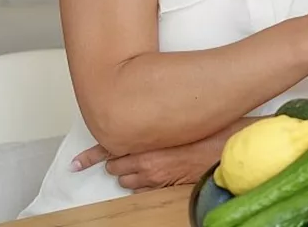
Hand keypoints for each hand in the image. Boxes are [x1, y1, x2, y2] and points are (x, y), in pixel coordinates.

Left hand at [71, 120, 253, 191]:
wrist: (230, 150)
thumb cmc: (212, 131)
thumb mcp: (181, 118)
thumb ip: (159, 121)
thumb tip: (145, 117)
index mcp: (147, 143)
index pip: (108, 149)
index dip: (90, 156)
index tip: (76, 163)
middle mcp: (147, 164)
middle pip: (116, 167)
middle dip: (119, 162)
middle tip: (125, 156)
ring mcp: (157, 178)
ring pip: (129, 181)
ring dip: (132, 174)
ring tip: (144, 165)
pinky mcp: (168, 187)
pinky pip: (146, 189)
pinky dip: (146, 184)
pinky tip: (154, 177)